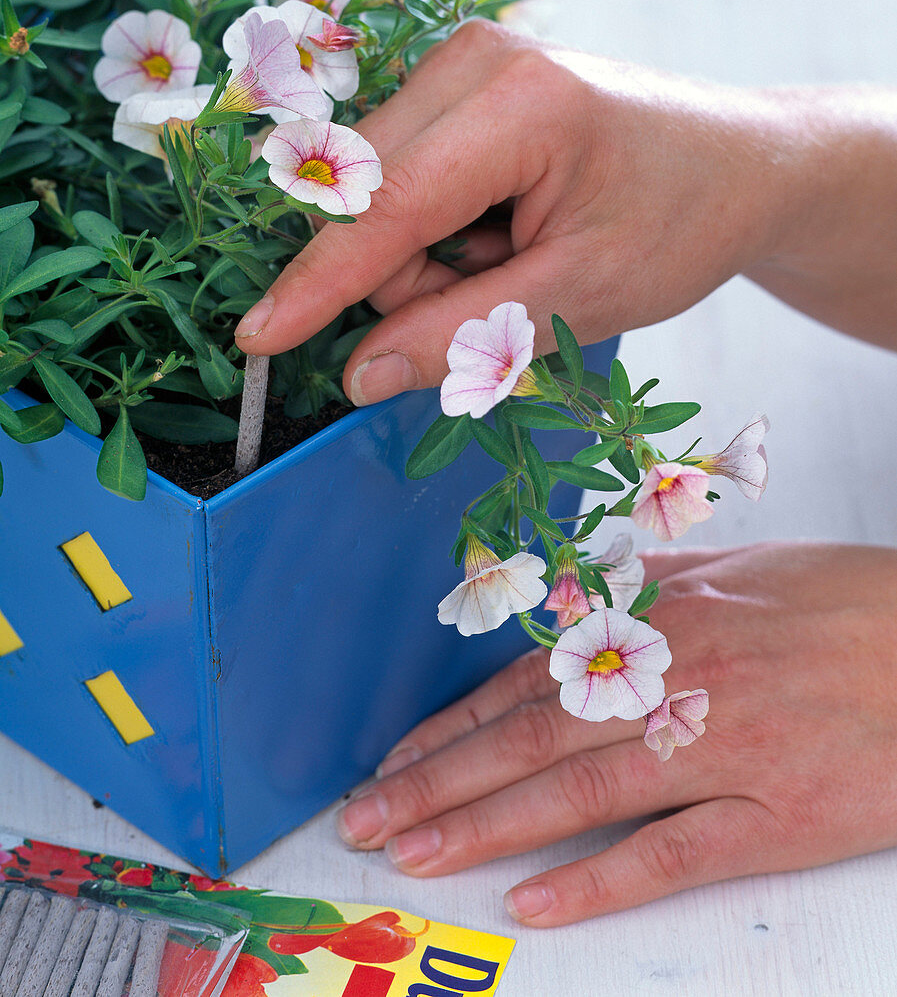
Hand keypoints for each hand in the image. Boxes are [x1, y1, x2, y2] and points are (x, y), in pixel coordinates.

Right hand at [235, 20, 805, 399]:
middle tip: (501, 299)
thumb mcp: (579, 299)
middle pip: (368, 199)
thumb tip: (358, 375)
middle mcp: (476, 61)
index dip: (320, 283)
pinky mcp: (461, 89)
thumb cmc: (679, 224)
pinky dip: (437, 236)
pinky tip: (503, 233)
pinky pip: (402, 184)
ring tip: (517, 263)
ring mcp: (464, 66)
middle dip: (410, 278)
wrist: (741, 168)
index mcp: (519, 104)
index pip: (387, 206)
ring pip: (378, 198)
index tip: (258, 338)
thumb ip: (464, 337)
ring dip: (427, 262)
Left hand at [335, 542, 896, 925]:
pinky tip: (537, 902)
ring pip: (581, 794)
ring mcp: (726, 749)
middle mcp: (678, 682)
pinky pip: (674, 853)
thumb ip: (649, 586)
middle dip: (440, 782)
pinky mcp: (779, 816)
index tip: (395, 761)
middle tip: (366, 820)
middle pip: (533, 739)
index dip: (453, 725)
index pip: (528, 681)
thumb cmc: (849, 604)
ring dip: (488, 828)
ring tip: (417, 856)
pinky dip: (600, 881)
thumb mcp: (738, 569)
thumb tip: (580, 599)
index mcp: (663, 622)